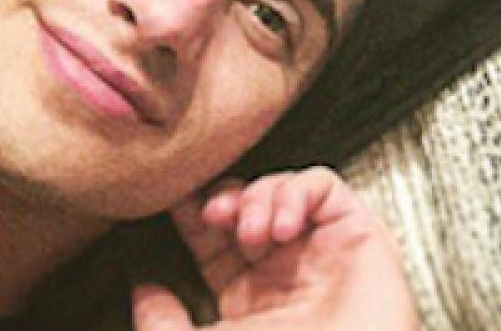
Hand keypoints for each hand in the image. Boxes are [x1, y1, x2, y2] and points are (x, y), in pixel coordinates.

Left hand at [131, 166, 417, 329]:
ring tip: (252, 231)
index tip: (173, 204)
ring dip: (258, 197)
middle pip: (247, 204)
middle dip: (224, 198)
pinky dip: (297, 193)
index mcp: (249, 300)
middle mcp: (286, 270)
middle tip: (214, 214)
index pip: (214, 239)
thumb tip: (142, 287)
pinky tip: (285, 227)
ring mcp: (322, 250)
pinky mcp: (357, 232)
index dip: (193, 215)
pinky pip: (324, 184)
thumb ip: (163, 324)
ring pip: (282, 187)